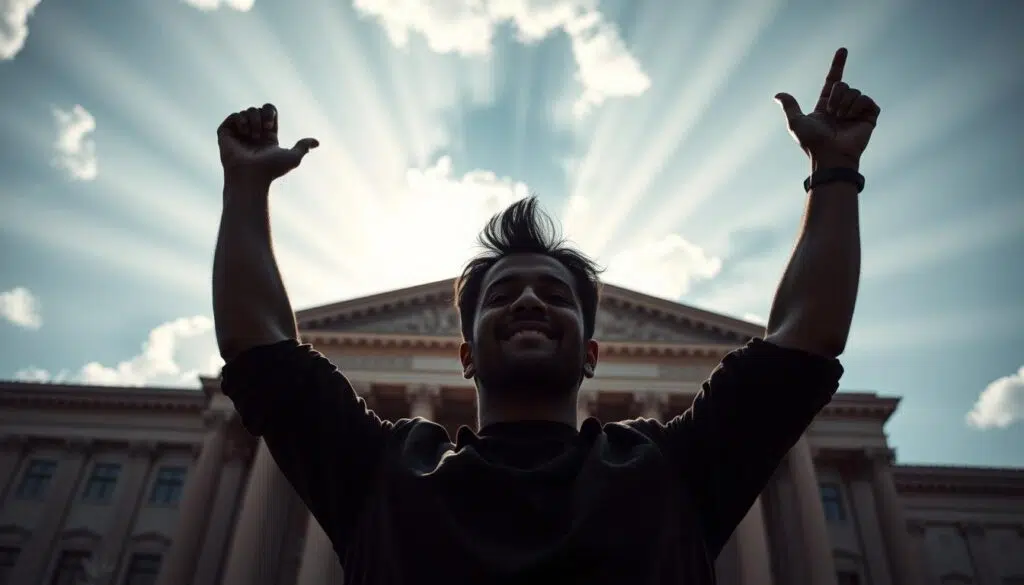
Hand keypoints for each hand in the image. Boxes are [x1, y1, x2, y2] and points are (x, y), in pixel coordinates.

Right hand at [217, 103, 318, 185]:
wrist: (250, 176)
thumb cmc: (271, 170)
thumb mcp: (293, 158)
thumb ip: (302, 147)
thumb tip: (316, 142)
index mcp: (267, 137)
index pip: (269, 112)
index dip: (270, 114)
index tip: (269, 127)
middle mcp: (252, 134)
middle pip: (257, 109)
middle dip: (261, 118)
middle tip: (261, 132)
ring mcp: (239, 134)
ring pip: (246, 111)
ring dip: (252, 121)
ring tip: (251, 136)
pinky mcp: (226, 134)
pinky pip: (233, 116)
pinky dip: (239, 120)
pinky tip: (242, 132)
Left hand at [774, 48, 880, 166]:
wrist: (830, 156)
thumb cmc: (812, 142)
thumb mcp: (796, 122)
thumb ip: (790, 106)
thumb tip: (778, 95)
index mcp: (826, 106)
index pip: (833, 81)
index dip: (837, 65)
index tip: (842, 50)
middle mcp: (842, 106)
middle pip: (843, 85)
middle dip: (836, 96)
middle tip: (832, 114)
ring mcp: (856, 111)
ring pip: (854, 91)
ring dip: (844, 105)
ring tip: (841, 120)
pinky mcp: (869, 116)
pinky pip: (866, 99)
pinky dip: (857, 107)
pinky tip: (852, 119)